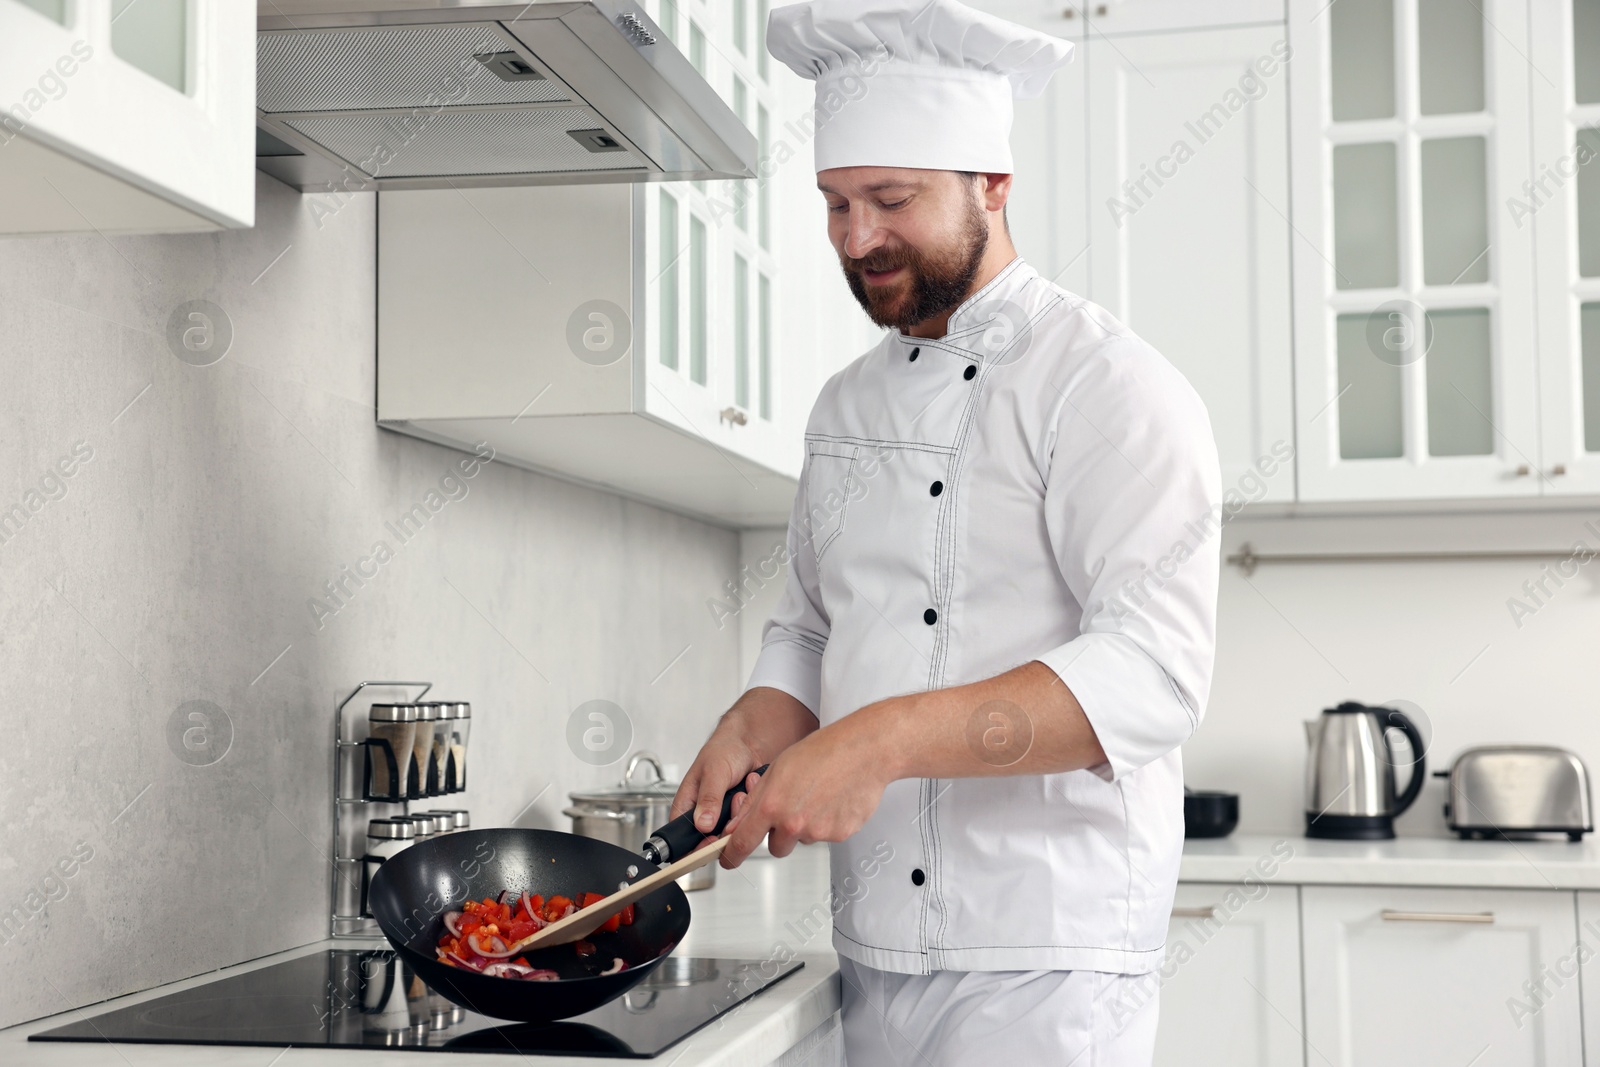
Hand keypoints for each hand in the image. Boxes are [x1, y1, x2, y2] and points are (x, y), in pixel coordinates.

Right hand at [670, 687, 819, 835]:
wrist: (750, 742)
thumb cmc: (724, 750)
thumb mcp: (714, 772)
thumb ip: (708, 798)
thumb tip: (702, 824)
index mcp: (687, 805)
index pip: (682, 838)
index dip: (695, 847)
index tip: (712, 843)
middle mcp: (703, 814)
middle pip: (710, 841)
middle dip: (725, 826)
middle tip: (734, 805)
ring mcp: (723, 816)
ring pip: (731, 833)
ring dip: (739, 815)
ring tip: (741, 791)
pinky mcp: (739, 815)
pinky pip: (746, 824)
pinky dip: (751, 809)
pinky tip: (750, 789)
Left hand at [720, 712, 894, 866]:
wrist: (864, 751)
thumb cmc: (823, 751)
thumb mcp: (777, 768)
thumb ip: (755, 801)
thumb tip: (738, 824)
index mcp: (772, 805)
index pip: (742, 842)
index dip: (731, 855)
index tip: (727, 859)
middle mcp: (793, 823)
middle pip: (775, 847)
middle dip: (779, 835)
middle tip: (792, 808)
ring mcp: (817, 832)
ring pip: (802, 839)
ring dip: (805, 826)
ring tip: (818, 796)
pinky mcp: (839, 835)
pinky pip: (826, 836)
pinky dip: (828, 823)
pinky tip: (834, 800)